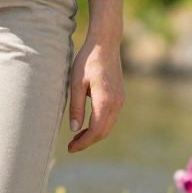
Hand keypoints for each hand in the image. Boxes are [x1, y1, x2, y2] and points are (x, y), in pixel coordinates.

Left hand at [67, 32, 123, 151]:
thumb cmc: (87, 61)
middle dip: (88, 141)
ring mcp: (120, 100)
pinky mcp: (120, 96)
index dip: (83, 143)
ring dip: (93, 134)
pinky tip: (87, 125)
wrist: (105, 43)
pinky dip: (99, 126)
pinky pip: (110, 118)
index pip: (95, 131)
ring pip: (108, 126)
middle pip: (103, 132)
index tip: (70, 149)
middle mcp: (116, 103)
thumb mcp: (75, 83)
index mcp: (105, 101)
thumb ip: (76, 107)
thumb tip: (74, 129)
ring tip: (76, 138)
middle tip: (71, 147)